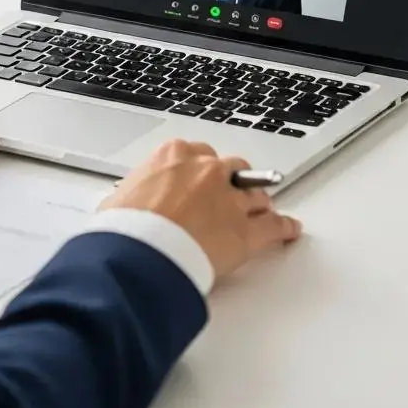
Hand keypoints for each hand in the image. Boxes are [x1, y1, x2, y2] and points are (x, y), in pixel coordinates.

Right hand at [99, 140, 301, 280]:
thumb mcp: (118, 198)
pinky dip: (284, 228)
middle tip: (228, 196)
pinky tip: (289, 229)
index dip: (201, 171)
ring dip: (256, 204)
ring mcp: (230, 200)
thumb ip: (135, 193)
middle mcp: (207, 171)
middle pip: (233, 169)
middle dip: (233, 182)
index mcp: (174, 155)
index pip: (199, 153)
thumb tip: (127, 205)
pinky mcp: (246, 232)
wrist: (139, 254)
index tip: (200, 180)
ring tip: (259, 213)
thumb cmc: (124, 228)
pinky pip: (274, 226)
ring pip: (256, 195)